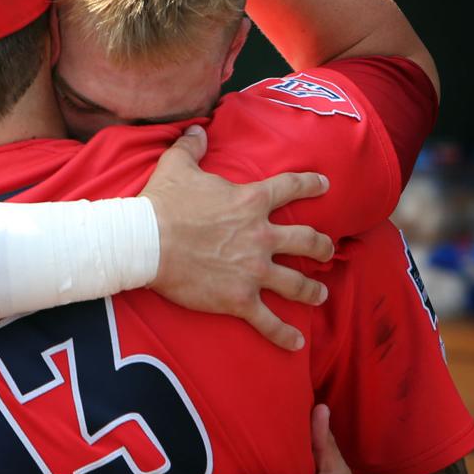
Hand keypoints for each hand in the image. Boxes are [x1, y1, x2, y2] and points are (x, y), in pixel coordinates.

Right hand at [141, 126, 333, 350]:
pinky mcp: (239, 298)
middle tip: (328, 249)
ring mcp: (254, 270)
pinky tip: (296, 344)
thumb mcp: (177, 165)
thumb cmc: (161, 203)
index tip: (325, 186)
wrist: (145, 242)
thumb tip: (197, 130)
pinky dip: (284, 335)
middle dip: (322, 245)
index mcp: (250, 201)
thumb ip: (192, 146)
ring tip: (320, 295)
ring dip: (312, 290)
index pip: (291, 187)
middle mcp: (261, 236)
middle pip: (306, 239)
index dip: (311, 185)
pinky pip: (269, 320)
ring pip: (297, 282)